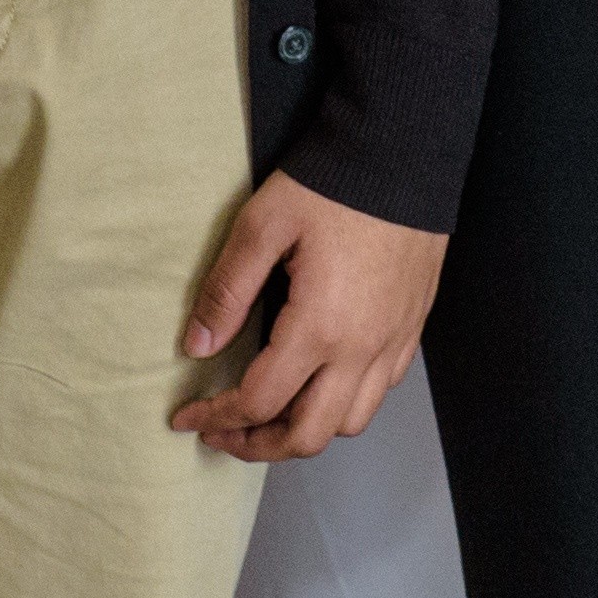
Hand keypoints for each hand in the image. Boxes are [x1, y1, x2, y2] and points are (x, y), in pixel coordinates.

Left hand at [170, 172, 446, 460]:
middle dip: (257, 446)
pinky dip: (345, 404)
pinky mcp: (411, 327)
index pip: (258, 402)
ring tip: (270, 416)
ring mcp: (393, 341)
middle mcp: (362, 348)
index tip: (186, 419)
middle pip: (307, 436)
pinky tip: (320, 381)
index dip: (215, 419)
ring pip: (350, 423)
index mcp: (320, 328)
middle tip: (223, 434)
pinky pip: (380, 391)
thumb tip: (195, 347)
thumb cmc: (332, 184)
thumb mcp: (262, 226)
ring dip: (304, 431)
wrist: (403, 151)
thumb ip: (225, 292)